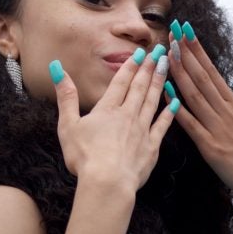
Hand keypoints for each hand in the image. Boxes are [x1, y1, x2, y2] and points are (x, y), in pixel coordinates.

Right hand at [50, 48, 174, 191]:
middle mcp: (128, 115)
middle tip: (160, 51)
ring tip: (167, 66)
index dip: (130, 66)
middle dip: (149, 67)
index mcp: (107, 109)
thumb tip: (57, 68)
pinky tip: (175, 102)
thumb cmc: (85, 156)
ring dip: (159, 82)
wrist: (108, 182)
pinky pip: (163, 125)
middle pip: (140, 87)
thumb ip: (66, 96)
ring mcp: (142, 130)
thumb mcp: (68, 125)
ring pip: (153, 100)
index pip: (121, 82)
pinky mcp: (151, 147)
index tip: (140, 52)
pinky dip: (169, 113)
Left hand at [167, 25, 232, 215]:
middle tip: (172, 31)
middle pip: (201, 77)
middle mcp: (226, 112)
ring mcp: (218, 129)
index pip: (212, 70)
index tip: (186, 30)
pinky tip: (166, 92)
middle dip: (185, 53)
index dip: (198, 49)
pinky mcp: (211, 148)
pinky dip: (178, 108)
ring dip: (180, 73)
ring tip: (167, 53)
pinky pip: (191, 125)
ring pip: (194, 96)